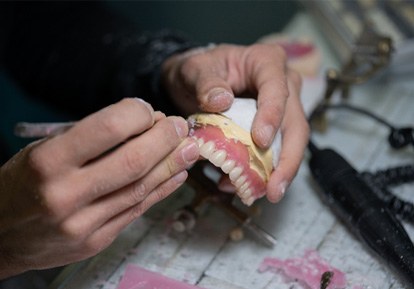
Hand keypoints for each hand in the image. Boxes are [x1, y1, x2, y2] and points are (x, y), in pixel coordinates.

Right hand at [0, 98, 198, 277]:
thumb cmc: (21, 184)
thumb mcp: (43, 150)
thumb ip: (90, 139)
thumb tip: (142, 125)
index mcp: (47, 163)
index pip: (108, 129)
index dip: (136, 114)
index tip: (146, 109)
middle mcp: (66, 195)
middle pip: (134, 161)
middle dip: (164, 139)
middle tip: (179, 125)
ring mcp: (83, 223)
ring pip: (141, 188)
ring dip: (172, 164)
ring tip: (189, 148)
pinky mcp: (96, 241)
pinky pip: (137, 210)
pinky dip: (161, 190)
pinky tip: (177, 174)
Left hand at [162, 43, 308, 202]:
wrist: (194, 81)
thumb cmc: (198, 70)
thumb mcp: (194, 70)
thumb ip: (205, 82)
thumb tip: (221, 101)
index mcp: (266, 62)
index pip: (277, 89)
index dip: (272, 115)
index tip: (259, 140)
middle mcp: (282, 85)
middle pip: (294, 124)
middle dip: (287, 159)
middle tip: (274, 188)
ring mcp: (281, 109)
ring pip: (290, 143)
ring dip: (278, 172)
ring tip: (263, 194)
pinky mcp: (272, 128)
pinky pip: (273, 153)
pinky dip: (261, 173)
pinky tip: (243, 186)